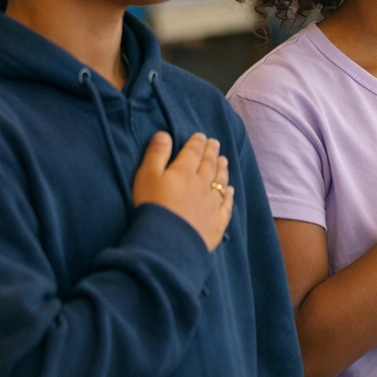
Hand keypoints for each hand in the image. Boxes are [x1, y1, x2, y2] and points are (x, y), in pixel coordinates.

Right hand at [132, 132, 233, 251]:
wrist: (166, 242)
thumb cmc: (151, 207)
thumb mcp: (146, 177)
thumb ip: (156, 154)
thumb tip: (164, 134)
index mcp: (184, 172)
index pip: (193, 153)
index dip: (197, 143)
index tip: (201, 136)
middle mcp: (202, 185)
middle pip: (209, 165)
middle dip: (211, 152)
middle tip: (215, 143)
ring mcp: (212, 204)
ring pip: (220, 182)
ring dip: (222, 170)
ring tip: (224, 160)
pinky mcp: (217, 222)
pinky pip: (226, 205)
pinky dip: (228, 196)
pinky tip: (230, 190)